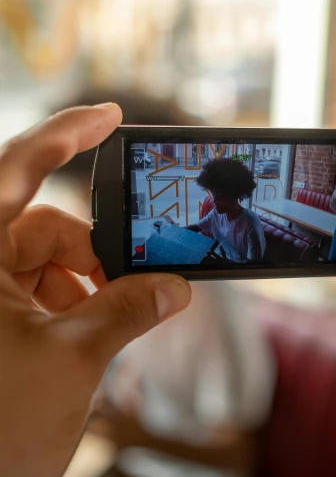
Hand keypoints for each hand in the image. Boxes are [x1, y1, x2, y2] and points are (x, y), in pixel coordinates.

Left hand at [0, 105, 190, 476]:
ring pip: (45, 265)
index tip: (113, 116)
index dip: (69, 132)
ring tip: (106, 332)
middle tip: (142, 284)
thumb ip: (126, 312)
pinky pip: (37, 296)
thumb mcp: (71, 360)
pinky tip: (86, 342)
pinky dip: (70, 310)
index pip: (19, 165)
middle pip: (46, 226)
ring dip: (86, 290)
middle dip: (96, 255)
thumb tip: (174, 289)